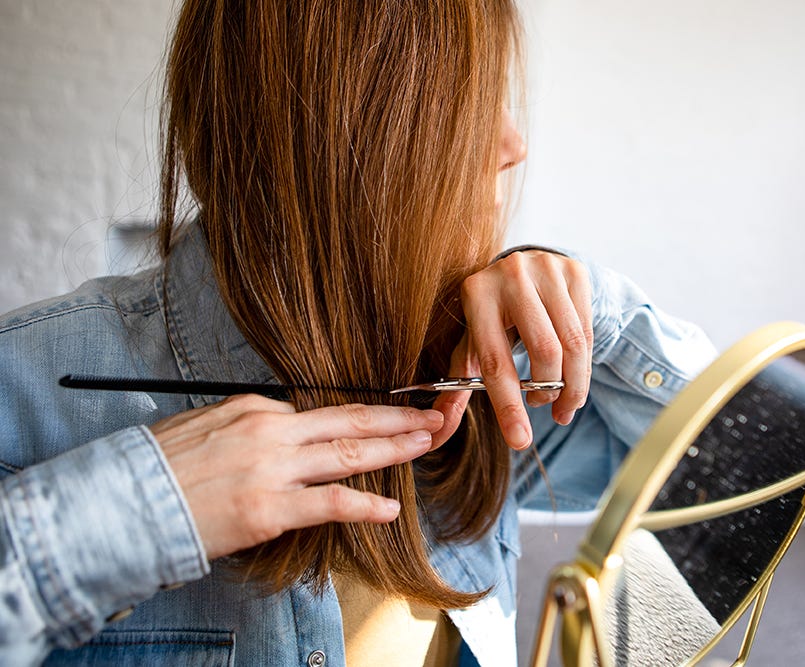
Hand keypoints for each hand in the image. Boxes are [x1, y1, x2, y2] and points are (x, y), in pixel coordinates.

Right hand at [151, 395, 443, 559]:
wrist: (123, 502)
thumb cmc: (159, 467)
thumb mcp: (206, 426)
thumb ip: (249, 426)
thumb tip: (280, 430)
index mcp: (255, 408)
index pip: (318, 414)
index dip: (358, 418)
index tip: (384, 419)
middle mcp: (270, 429)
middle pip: (347, 420)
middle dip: (395, 418)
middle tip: (429, 416)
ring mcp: (273, 468)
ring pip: (348, 453)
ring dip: (394, 448)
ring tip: (425, 443)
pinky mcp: (269, 508)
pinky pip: (329, 502)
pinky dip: (364, 504)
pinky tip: (388, 509)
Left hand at [431, 249, 592, 449]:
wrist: (523, 267)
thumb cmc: (493, 316)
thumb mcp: (472, 344)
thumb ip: (457, 386)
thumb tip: (436, 431)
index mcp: (477, 295)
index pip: (495, 361)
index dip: (508, 406)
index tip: (521, 441)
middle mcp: (511, 276)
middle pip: (545, 352)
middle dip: (548, 392)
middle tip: (542, 406)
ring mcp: (546, 269)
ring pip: (573, 344)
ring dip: (572, 386)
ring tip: (562, 402)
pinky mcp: (574, 271)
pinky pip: (588, 331)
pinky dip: (584, 365)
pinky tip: (575, 377)